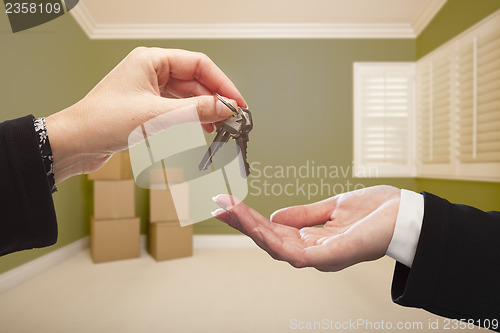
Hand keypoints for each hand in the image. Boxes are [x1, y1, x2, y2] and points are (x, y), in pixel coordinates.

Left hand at [45, 47, 245, 182]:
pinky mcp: (146, 108)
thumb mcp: (156, 117)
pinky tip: (200, 129)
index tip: (237, 103)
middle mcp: (150, 71)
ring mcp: (148, 90)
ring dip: (203, 111)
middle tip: (232, 118)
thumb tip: (226, 108)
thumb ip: (195, 111)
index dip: (222, 84)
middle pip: (194, 81)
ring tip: (219, 127)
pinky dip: (190, 119)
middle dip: (214, 99)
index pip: (198, 65)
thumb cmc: (104, 122)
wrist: (75, 143)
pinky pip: (176, 109)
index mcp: (151, 60)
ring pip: (186, 96)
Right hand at [212, 185, 399, 271]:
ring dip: (250, 229)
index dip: (250, 220)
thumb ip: (305, 214)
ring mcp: (320, 257)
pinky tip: (256, 227)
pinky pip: (294, 253)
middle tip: (218, 205)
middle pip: (269, 240)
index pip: (273, 232)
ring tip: (229, 210)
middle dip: (242, 223)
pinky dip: (272, 240)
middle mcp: (313, 252)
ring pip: (275, 247)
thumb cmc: (376, 212)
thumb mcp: (332, 207)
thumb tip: (276, 215)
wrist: (408, 214)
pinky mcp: (330, 257)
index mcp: (312, 239)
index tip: (228, 203)